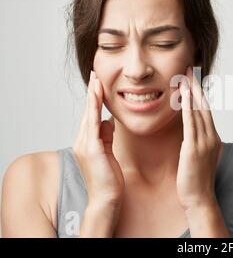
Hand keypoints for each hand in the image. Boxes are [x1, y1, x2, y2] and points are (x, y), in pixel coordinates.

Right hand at [73, 71, 124, 206]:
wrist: (106, 197)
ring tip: (96, 80)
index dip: (94, 99)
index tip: (98, 83)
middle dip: (92, 92)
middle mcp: (84, 140)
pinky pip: (92, 124)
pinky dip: (94, 109)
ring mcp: (86, 144)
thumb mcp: (109, 151)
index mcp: (88, 141)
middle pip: (88, 111)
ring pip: (89, 114)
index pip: (91, 115)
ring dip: (93, 96)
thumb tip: (107, 121)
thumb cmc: (109, 178)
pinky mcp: (92, 149)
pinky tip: (97, 98)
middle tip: (95, 74)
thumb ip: (106, 136)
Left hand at [176, 66, 222, 209]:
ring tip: (185, 75)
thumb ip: (197, 142)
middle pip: (204, 105)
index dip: (200, 93)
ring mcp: (204, 142)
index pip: (206, 110)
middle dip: (196, 86)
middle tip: (189, 68)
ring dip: (192, 92)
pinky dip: (188, 107)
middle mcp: (212, 137)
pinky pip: (191, 123)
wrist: (199, 199)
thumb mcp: (199, 156)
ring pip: (199, 110)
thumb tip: (191, 132)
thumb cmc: (196, 180)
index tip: (193, 79)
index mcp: (213, 138)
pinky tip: (184, 95)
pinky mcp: (194, 148)